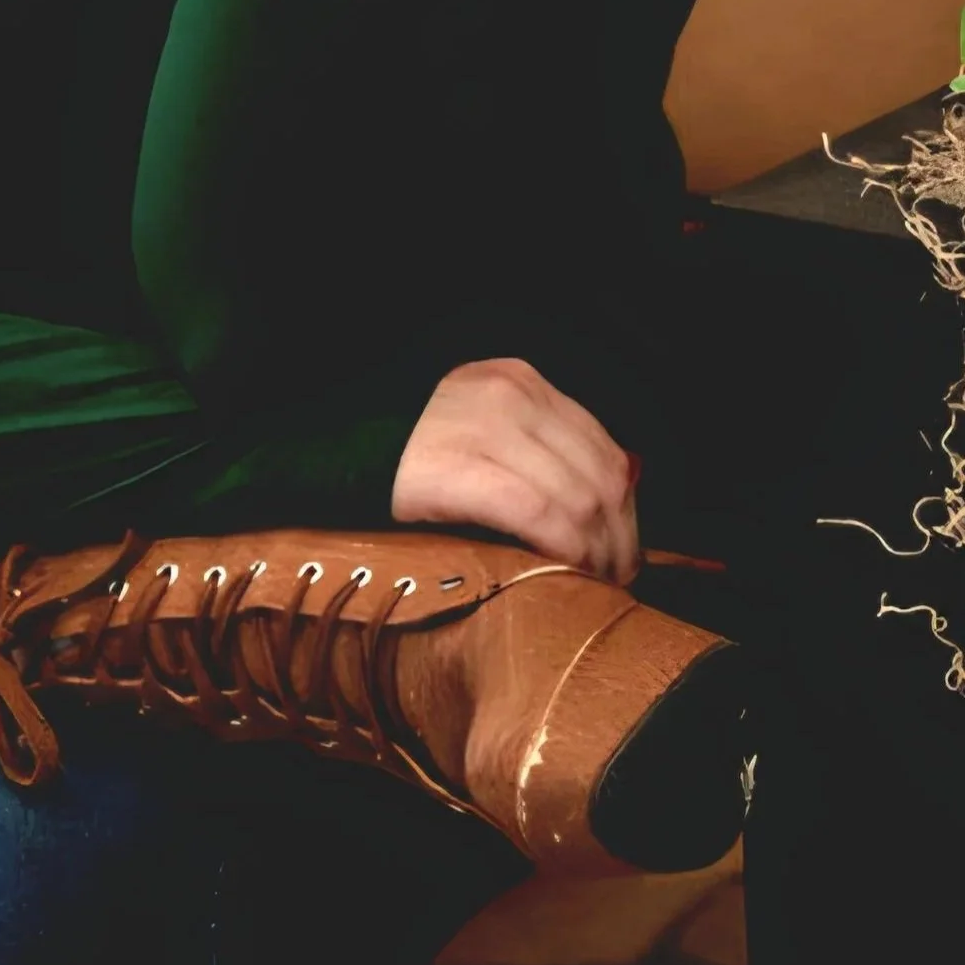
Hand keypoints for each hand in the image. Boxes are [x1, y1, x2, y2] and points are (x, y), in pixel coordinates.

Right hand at [390, 357, 642, 585]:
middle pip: (599, 473)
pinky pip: (537, 511)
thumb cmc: (418, 460)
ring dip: (596, 550)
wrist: (338, 457)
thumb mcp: (487, 433)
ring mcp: (482, 426)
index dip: (626, 507)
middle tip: (615, 577)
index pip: (602, 446)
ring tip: (591, 582)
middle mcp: (508, 394)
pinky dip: (563, 547)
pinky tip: (563, 570)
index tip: (624, 549)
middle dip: (619, 535)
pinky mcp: (457, 466)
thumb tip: (618, 497)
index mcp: (519, 382)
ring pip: (577, 496)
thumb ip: (542, 451)